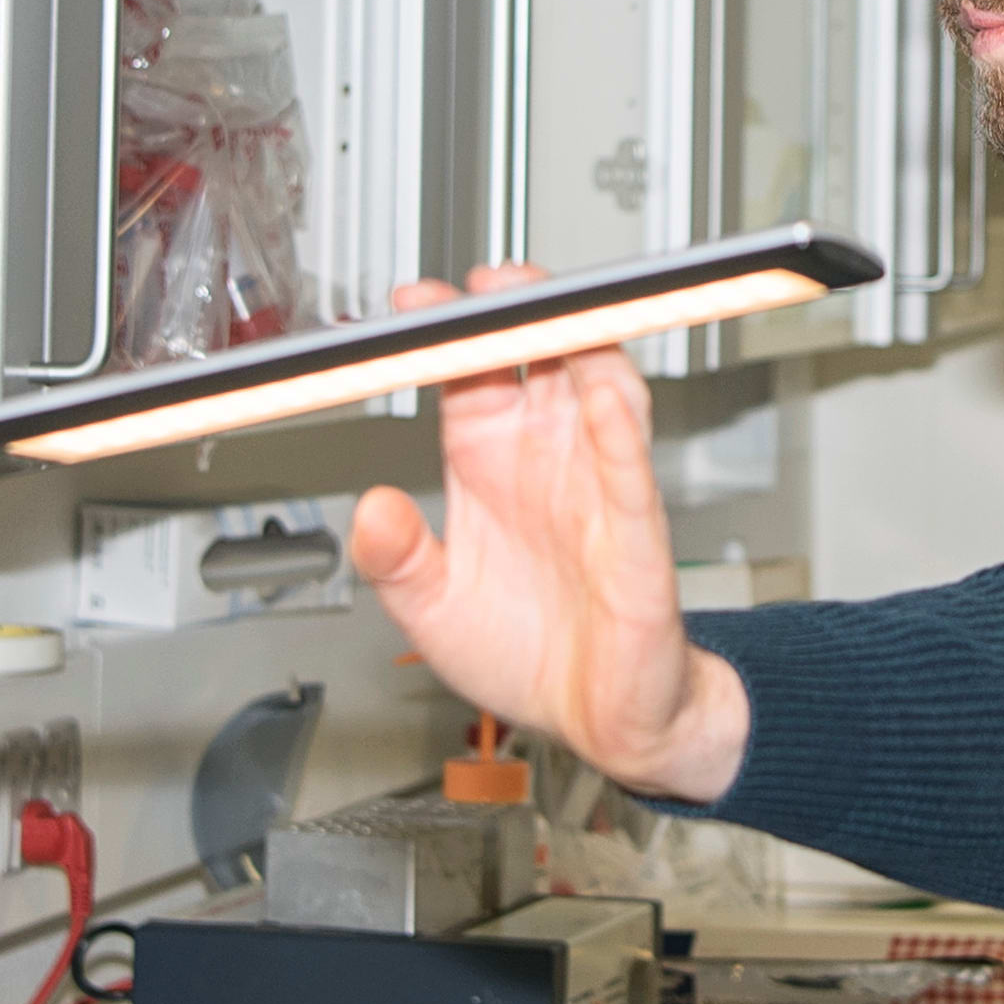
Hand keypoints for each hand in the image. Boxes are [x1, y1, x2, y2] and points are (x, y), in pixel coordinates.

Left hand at [346, 264, 751, 803]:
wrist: (603, 721)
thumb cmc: (529, 654)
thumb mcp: (433, 610)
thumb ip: (396, 560)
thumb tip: (367, 510)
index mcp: (489, 464)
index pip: (466, 374)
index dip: (443, 335)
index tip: (409, 308)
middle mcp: (545, 460)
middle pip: (538, 356)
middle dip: (517, 310)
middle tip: (488, 281)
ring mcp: (595, 486)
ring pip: (597, 388)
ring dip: (575, 344)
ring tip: (545, 311)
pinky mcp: (636, 530)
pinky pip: (629, 465)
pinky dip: (617, 422)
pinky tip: (598, 391)